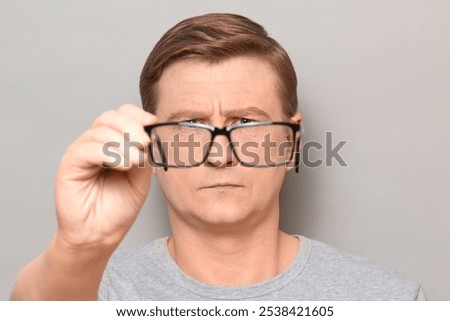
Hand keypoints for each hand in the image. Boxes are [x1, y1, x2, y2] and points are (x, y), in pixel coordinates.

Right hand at [54, 104, 155, 249]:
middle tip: (144, 143)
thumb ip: (145, 156)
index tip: (153, 123)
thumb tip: (151, 137)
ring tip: (134, 162)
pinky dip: (109, 153)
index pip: (122, 116)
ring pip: (100, 131)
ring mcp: (81, 152)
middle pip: (109, 117)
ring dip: (123, 143)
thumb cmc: (118, 208)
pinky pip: (87, 149)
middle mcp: (95, 144)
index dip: (137, 115)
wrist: (100, 235)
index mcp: (113, 143)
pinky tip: (122, 165)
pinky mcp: (69, 165)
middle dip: (131, 126)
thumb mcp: (141, 179)